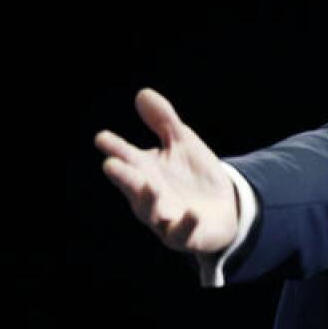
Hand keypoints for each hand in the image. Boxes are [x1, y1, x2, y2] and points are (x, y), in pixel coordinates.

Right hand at [96, 88, 239, 253]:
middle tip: (111, 164)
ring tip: (148, 187)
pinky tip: (191, 213)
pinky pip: (183, 232)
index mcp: (146, 172)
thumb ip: (163, 121)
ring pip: (152, 212)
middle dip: (124, 176)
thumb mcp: (182, 143)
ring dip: (148, 201)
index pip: (127, 158)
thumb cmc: (193, 175)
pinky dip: (185, 224)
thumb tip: (142, 93)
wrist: (224, 208)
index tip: (103, 138)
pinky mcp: (186, 235)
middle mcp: (150, 196)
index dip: (115, 148)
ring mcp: (165, 218)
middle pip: (134, 186)